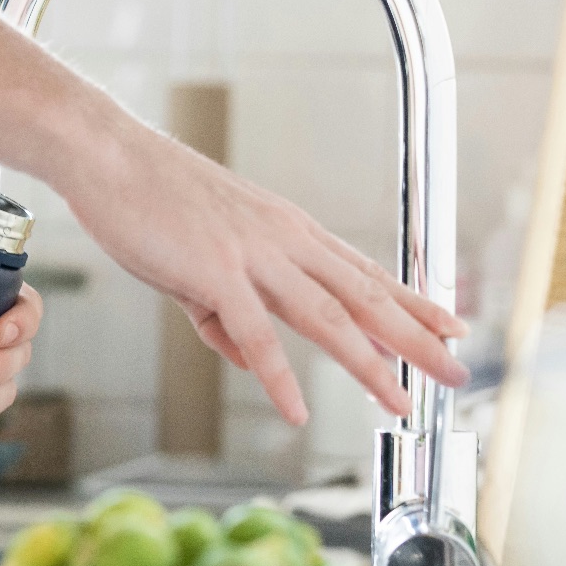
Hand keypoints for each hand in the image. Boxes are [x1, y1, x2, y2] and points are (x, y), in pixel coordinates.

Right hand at [64, 119, 469, 423]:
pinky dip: (278, 376)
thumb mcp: (198, 261)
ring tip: (399, 402)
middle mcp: (284, 239)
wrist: (108, 156)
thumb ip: (224, 313)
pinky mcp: (214, 271)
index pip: (364, 271)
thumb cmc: (148, 198)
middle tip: (457, 370)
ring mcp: (253, 254)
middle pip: (365, 295)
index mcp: (286, 230)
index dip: (412, 301)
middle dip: (417, 337)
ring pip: (327, 317)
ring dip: (369, 363)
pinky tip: (297, 409)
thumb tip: (245, 357)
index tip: (449, 324)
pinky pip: (255, 334)